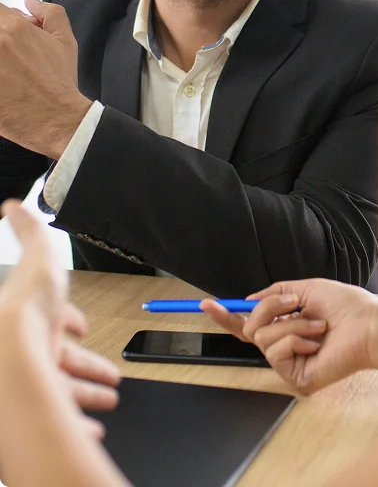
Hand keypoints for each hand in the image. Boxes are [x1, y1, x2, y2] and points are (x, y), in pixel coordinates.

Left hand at [0, 0, 91, 157]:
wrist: (55, 119)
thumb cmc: (59, 83)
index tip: (9, 39)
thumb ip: (50, 13)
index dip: (3, 21)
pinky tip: (3, 82)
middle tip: (10, 58)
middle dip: (0, 41)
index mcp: (14, 28)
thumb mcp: (65, 41)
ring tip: (7, 71)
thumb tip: (29, 0)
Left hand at [0, 201, 120, 435]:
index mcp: (32, 319)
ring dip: (87, 396)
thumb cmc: (26, 308)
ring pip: (64, 393)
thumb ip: (28, 231)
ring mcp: (33, 380)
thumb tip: (12, 205)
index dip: (71, 325)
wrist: (12, 347)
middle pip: (62, 362)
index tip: (83, 329)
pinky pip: (61, 421)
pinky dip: (78, 424)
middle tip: (109, 377)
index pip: (54, 323)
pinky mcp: (38, 407)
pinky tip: (90, 429)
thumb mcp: (37, 256)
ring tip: (108, 401)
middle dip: (87, 369)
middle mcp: (30, 350)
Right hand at [201, 279, 377, 394]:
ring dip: (292, 324)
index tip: (206, 304)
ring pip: (263, 338)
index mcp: (287, 326)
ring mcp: (289, 364)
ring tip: (319, 326)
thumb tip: (249, 300)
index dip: (227, 316)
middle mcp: (285, 346)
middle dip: (269, 309)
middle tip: (293, 303)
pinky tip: (318, 342)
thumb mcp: (306, 288)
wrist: (368, 325)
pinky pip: (277, 352)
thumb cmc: (346, 306)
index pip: (250, 325)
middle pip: (250, 329)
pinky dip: (297, 338)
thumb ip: (275, 293)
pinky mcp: (295, 378)